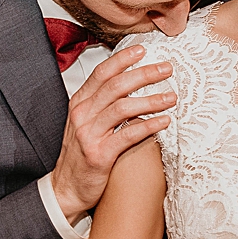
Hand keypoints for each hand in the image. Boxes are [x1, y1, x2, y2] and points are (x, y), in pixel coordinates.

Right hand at [49, 45, 175, 224]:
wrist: (66, 188)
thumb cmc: (80, 155)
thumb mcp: (86, 123)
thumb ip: (103, 104)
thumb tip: (130, 85)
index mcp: (80, 103)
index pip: (102, 73)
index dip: (122, 59)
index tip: (142, 50)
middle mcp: (82, 115)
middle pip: (116, 85)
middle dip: (144, 74)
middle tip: (166, 69)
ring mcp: (89, 134)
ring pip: (123, 107)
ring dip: (151, 100)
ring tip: (171, 97)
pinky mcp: (100, 155)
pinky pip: (128, 135)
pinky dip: (148, 126)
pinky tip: (164, 122)